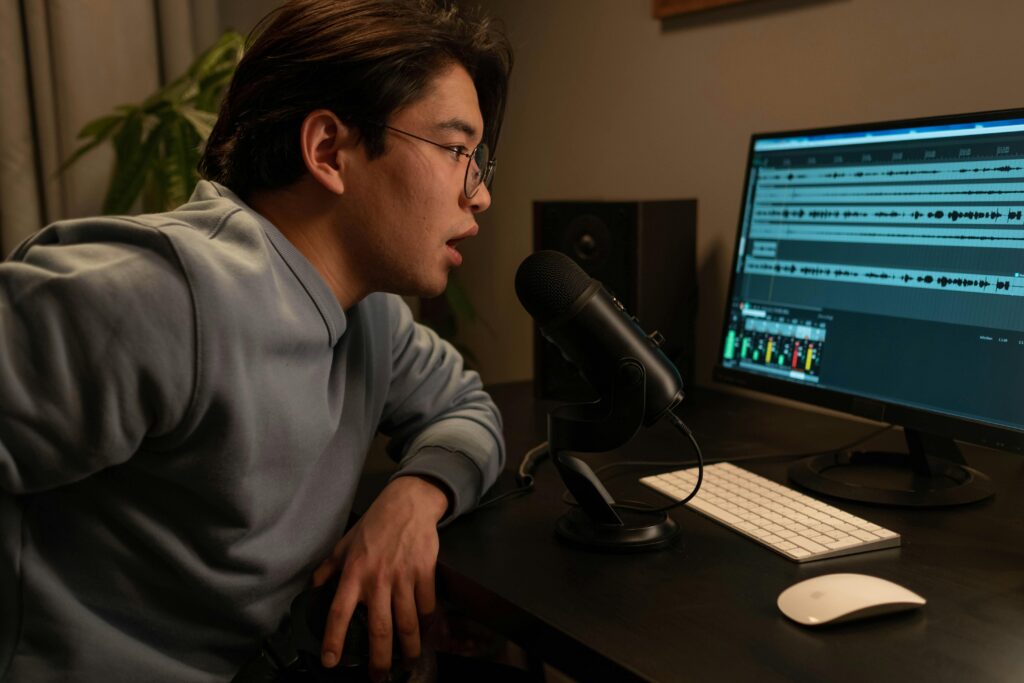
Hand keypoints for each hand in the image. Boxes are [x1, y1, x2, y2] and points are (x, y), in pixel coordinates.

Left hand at [312, 475, 448, 680]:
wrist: (408, 504)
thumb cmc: (374, 524)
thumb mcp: (344, 544)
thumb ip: (328, 569)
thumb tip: (312, 588)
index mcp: (353, 574)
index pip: (338, 612)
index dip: (334, 640)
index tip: (331, 661)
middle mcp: (377, 579)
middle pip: (379, 629)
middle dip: (379, 659)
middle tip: (378, 678)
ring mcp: (403, 577)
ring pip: (407, 623)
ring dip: (408, 648)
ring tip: (406, 662)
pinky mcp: (425, 572)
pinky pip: (426, 605)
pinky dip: (426, 622)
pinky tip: (424, 631)